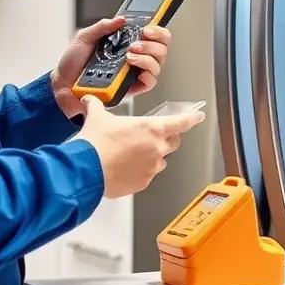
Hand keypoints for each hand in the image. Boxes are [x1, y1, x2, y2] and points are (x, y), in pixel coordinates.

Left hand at [50, 17, 172, 118]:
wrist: (62, 85)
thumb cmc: (72, 64)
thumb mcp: (84, 37)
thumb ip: (102, 26)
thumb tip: (121, 19)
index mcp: (125, 43)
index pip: (152, 34)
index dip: (157, 29)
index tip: (148, 27)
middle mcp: (133, 57)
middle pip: (161, 48)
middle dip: (154, 41)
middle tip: (139, 40)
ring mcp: (133, 73)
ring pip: (158, 64)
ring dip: (148, 56)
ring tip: (130, 54)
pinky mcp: (131, 89)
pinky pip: (150, 83)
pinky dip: (146, 73)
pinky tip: (133, 67)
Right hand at [76, 95, 204, 197]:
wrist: (87, 170)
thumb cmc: (96, 144)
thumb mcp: (97, 118)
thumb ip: (95, 106)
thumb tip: (90, 100)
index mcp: (151, 129)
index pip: (180, 122)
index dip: (191, 118)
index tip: (198, 116)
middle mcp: (156, 148)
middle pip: (173, 143)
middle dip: (167, 138)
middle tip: (153, 136)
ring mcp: (151, 168)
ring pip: (160, 161)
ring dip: (153, 157)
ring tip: (133, 154)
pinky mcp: (143, 183)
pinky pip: (147, 176)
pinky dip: (140, 172)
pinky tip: (125, 168)